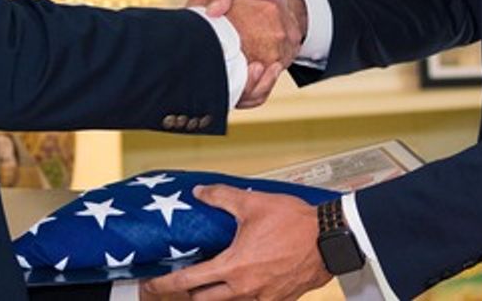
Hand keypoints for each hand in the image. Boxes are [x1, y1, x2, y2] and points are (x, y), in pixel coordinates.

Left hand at [143, 185, 328, 300]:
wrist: (330, 241)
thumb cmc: (295, 224)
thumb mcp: (253, 204)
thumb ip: (222, 197)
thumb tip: (201, 192)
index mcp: (232, 267)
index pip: (188, 281)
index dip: (164, 285)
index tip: (151, 285)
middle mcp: (243, 289)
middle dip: (190, 291)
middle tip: (184, 278)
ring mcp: (261, 299)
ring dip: (216, 295)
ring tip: (214, 279)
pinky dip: (240, 296)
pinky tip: (244, 279)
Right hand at [191, 0, 306, 107]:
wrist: (286, 3)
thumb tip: (212, 12)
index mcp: (203, 32)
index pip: (191, 55)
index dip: (204, 62)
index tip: (228, 53)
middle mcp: (214, 55)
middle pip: (212, 82)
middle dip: (232, 84)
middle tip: (253, 65)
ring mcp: (231, 69)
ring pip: (233, 93)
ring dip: (250, 87)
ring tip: (264, 67)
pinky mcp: (249, 78)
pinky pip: (251, 96)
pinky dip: (262, 87)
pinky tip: (272, 70)